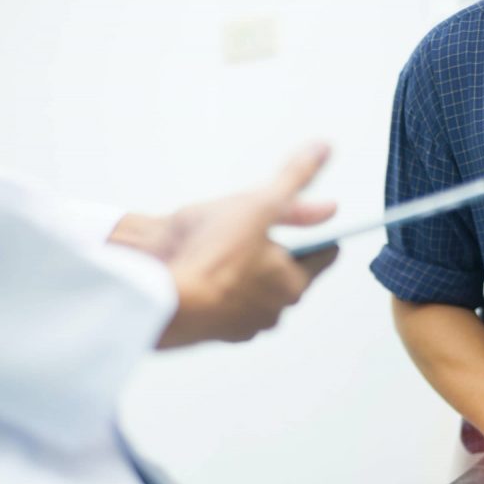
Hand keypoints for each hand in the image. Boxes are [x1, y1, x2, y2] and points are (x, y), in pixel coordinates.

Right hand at [109, 143, 338, 346]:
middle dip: (276, 252)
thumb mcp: (259, 203)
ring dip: (246, 273)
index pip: (323, 256)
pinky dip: (219, 289)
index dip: (318, 233)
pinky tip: (202, 270)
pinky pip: (224, 306)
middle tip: (257, 228)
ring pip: (256, 292)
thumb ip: (294, 179)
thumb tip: (322, 152)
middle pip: (287, 275)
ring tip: (224, 249)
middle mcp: (274, 311)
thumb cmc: (211, 255)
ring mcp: (243, 326)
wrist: (160, 295)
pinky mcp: (213, 331)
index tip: (309, 222)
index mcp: (293, 283)